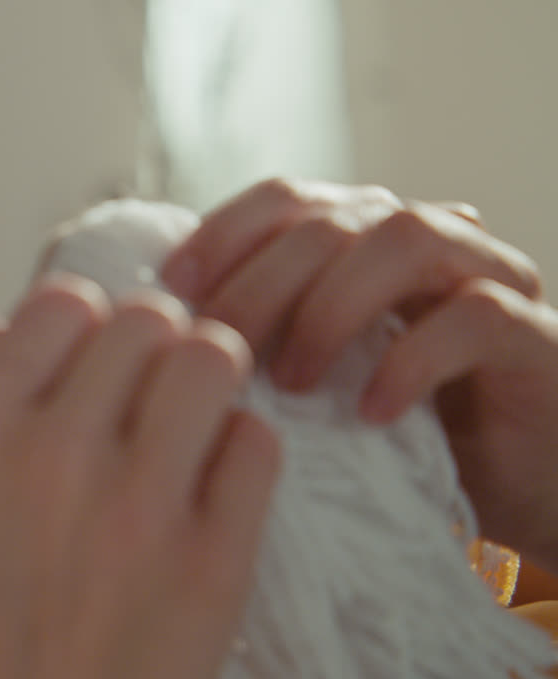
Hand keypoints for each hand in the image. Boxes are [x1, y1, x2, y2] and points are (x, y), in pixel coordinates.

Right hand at [0, 276, 279, 678]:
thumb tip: (11, 323)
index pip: (63, 301)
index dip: (92, 321)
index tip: (101, 355)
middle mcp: (52, 456)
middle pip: (147, 320)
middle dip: (159, 346)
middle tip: (157, 393)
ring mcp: (136, 508)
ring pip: (213, 359)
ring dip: (212, 382)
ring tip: (196, 426)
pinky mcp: (213, 564)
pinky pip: (258, 443)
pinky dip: (244, 454)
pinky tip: (215, 492)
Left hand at [160, 178, 557, 570]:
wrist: (523, 480)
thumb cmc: (400, 431)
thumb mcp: (316, 381)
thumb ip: (261, 340)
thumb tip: (159, 335)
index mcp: (362, 238)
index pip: (285, 197)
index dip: (222, 232)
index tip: (168, 289)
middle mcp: (423, 238)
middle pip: (329, 220)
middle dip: (260, 281)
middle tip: (218, 348)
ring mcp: (485, 276)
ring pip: (403, 240)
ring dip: (331, 306)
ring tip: (290, 379)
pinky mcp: (535, 333)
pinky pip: (474, 318)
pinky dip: (411, 360)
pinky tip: (370, 412)